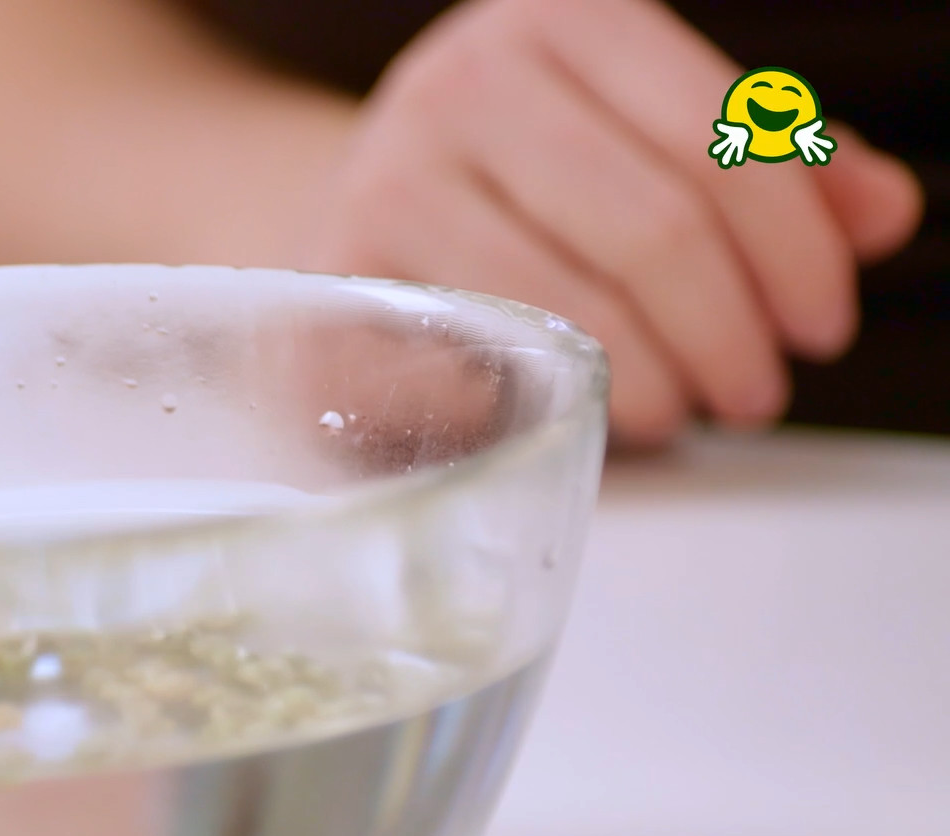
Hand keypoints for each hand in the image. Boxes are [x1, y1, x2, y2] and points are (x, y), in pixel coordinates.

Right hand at [298, 0, 923, 445]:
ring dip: (650, 382)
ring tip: (680, 409)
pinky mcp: (339, 277)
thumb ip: (771, 169)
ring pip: (568, 306)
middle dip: (731, 332)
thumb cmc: (525, 185)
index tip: (821, 324)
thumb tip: (883, 214)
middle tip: (756, 393)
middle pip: (653, 226)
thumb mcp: (648, 141)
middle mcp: (465, 79)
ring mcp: (388, 175)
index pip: (720, 134)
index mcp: (562, 16)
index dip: (795, 247)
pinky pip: (477, 364)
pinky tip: (580, 410)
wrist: (349, 216)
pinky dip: (542, 402)